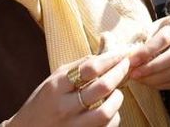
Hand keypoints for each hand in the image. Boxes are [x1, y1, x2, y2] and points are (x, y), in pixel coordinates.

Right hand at [6, 46, 129, 125]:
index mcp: (56, 87)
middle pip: (102, 88)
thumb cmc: (43, 103)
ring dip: (117, 99)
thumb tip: (107, 49)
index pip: (89, 68)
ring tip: (117, 92)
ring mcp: (72, 126)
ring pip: (106, 112)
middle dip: (119, 73)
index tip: (121, 54)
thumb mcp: (54, 81)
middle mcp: (64, 107)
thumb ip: (78, 67)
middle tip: (125, 66)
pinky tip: (110, 110)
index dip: (110, 58)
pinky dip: (113, 117)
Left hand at [123, 13, 169, 90]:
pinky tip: (150, 82)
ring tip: (139, 79)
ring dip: (155, 78)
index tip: (132, 60)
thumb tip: (126, 54)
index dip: (147, 50)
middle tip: (134, 73)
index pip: (165, 37)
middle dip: (151, 67)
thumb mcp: (155, 27)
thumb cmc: (165, 30)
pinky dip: (163, 84)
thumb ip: (144, 38)